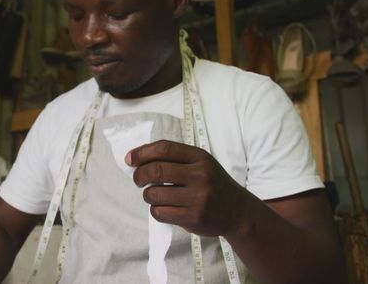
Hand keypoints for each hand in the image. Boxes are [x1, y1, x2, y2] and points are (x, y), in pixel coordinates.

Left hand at [127, 140, 249, 236]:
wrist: (238, 211)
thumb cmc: (212, 183)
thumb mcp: (200, 163)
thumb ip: (173, 158)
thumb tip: (136, 157)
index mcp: (200, 158)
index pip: (164, 149)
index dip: (142, 153)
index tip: (130, 159)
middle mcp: (200, 176)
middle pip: (156, 171)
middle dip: (139, 175)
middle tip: (137, 179)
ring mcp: (198, 198)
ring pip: (154, 194)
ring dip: (147, 195)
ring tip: (154, 195)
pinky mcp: (193, 218)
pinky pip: (160, 213)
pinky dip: (155, 210)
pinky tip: (164, 207)